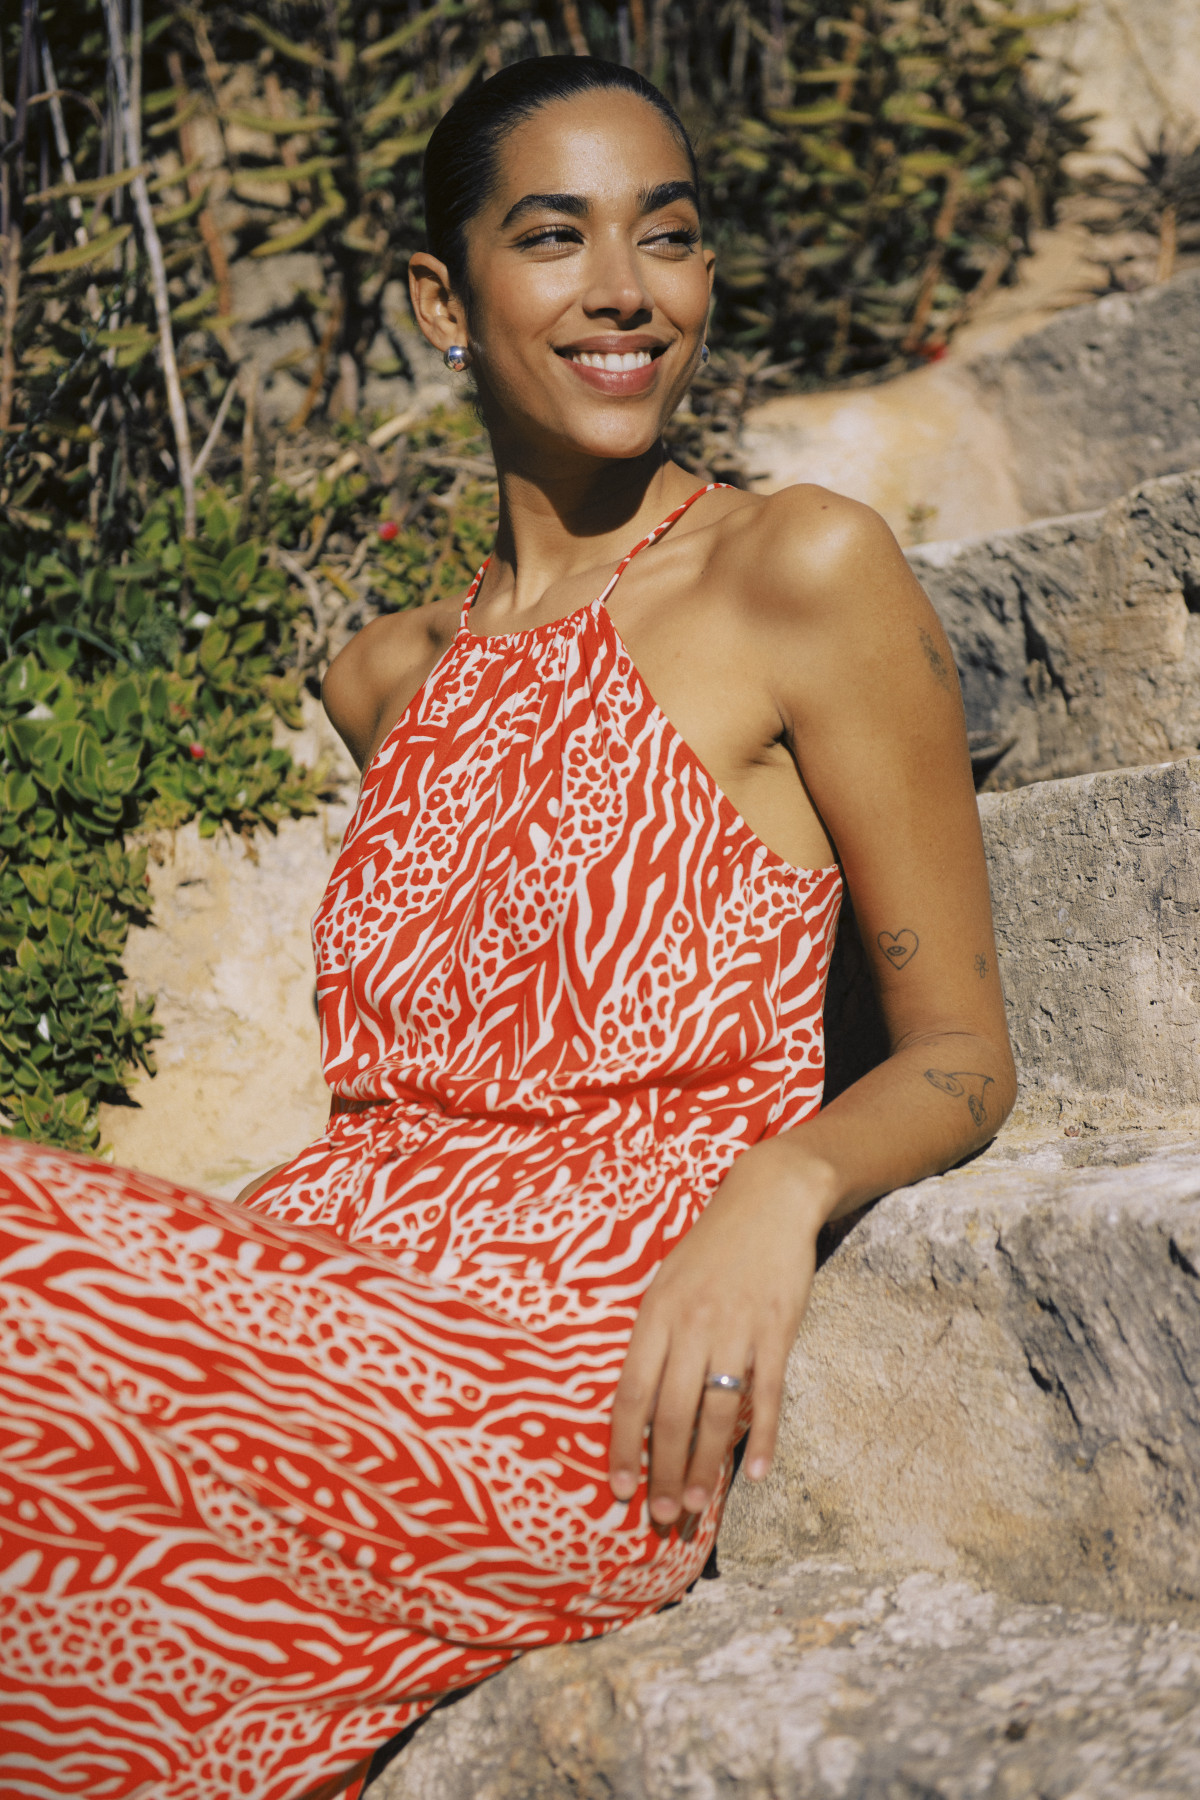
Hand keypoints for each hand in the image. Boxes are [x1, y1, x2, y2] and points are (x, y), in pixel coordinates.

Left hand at [607, 1138, 831, 1524]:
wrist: (769, 1199)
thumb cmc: (713, 1247)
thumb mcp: (668, 1283)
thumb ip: (656, 1338)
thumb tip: (642, 1402)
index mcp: (655, 1315)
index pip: (630, 1394)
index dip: (623, 1447)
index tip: (619, 1489)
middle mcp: (690, 1325)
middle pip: (670, 1413)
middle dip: (664, 1471)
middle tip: (663, 1515)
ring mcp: (735, 1328)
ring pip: (716, 1412)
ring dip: (706, 1465)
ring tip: (699, 1505)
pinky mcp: (776, 1329)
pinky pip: (767, 1394)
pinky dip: (763, 1438)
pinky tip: (757, 1473)